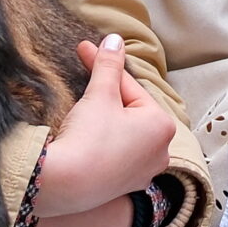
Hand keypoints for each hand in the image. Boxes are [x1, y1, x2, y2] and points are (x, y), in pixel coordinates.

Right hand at [34, 36, 176, 215]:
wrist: (64, 185)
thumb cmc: (88, 138)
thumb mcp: (100, 94)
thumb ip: (109, 65)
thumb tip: (115, 39)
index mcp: (163, 125)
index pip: (129, 86)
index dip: (103, 66)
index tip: (85, 49)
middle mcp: (161, 151)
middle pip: (129, 110)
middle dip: (106, 92)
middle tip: (83, 74)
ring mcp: (143, 172)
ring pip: (123, 132)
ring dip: (104, 117)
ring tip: (83, 108)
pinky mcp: (123, 187)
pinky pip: (116, 155)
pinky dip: (103, 143)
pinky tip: (86, 138)